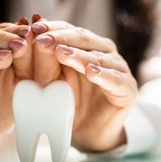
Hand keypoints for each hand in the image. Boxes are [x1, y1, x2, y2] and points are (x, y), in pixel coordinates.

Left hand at [31, 20, 137, 151]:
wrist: (87, 133)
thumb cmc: (68, 103)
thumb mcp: (52, 81)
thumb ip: (45, 61)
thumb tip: (33, 36)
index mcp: (87, 47)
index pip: (70, 31)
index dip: (52, 28)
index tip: (33, 28)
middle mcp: (104, 53)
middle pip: (84, 39)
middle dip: (61, 38)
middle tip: (43, 39)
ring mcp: (118, 69)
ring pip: (99, 58)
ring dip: (79, 55)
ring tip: (62, 53)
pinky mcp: (127, 88)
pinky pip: (116, 80)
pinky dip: (104, 75)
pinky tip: (91, 72)